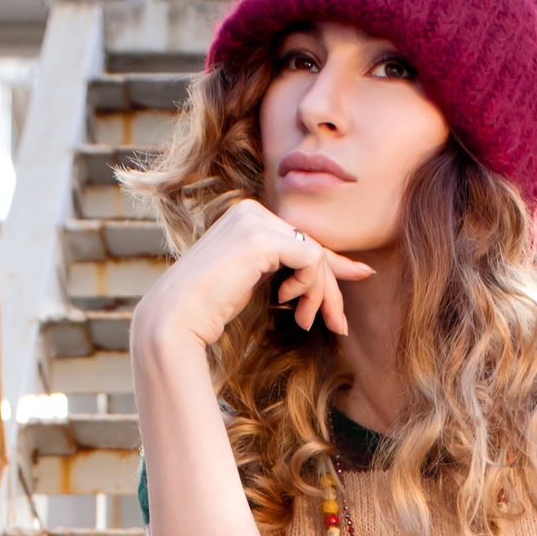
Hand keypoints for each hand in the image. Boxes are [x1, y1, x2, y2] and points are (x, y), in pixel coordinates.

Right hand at [131, 196, 373, 352]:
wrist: (177, 316)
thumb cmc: (209, 308)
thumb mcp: (253, 283)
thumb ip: (283, 271)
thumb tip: (323, 270)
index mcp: (247, 217)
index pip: (301, 239)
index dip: (333, 264)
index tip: (359, 279)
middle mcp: (252, 211)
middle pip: (312, 247)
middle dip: (330, 288)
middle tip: (339, 324)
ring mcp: (255, 221)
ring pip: (315, 255)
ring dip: (320, 294)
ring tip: (308, 321)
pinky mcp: (260, 238)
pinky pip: (310, 259)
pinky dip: (309, 286)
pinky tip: (288, 303)